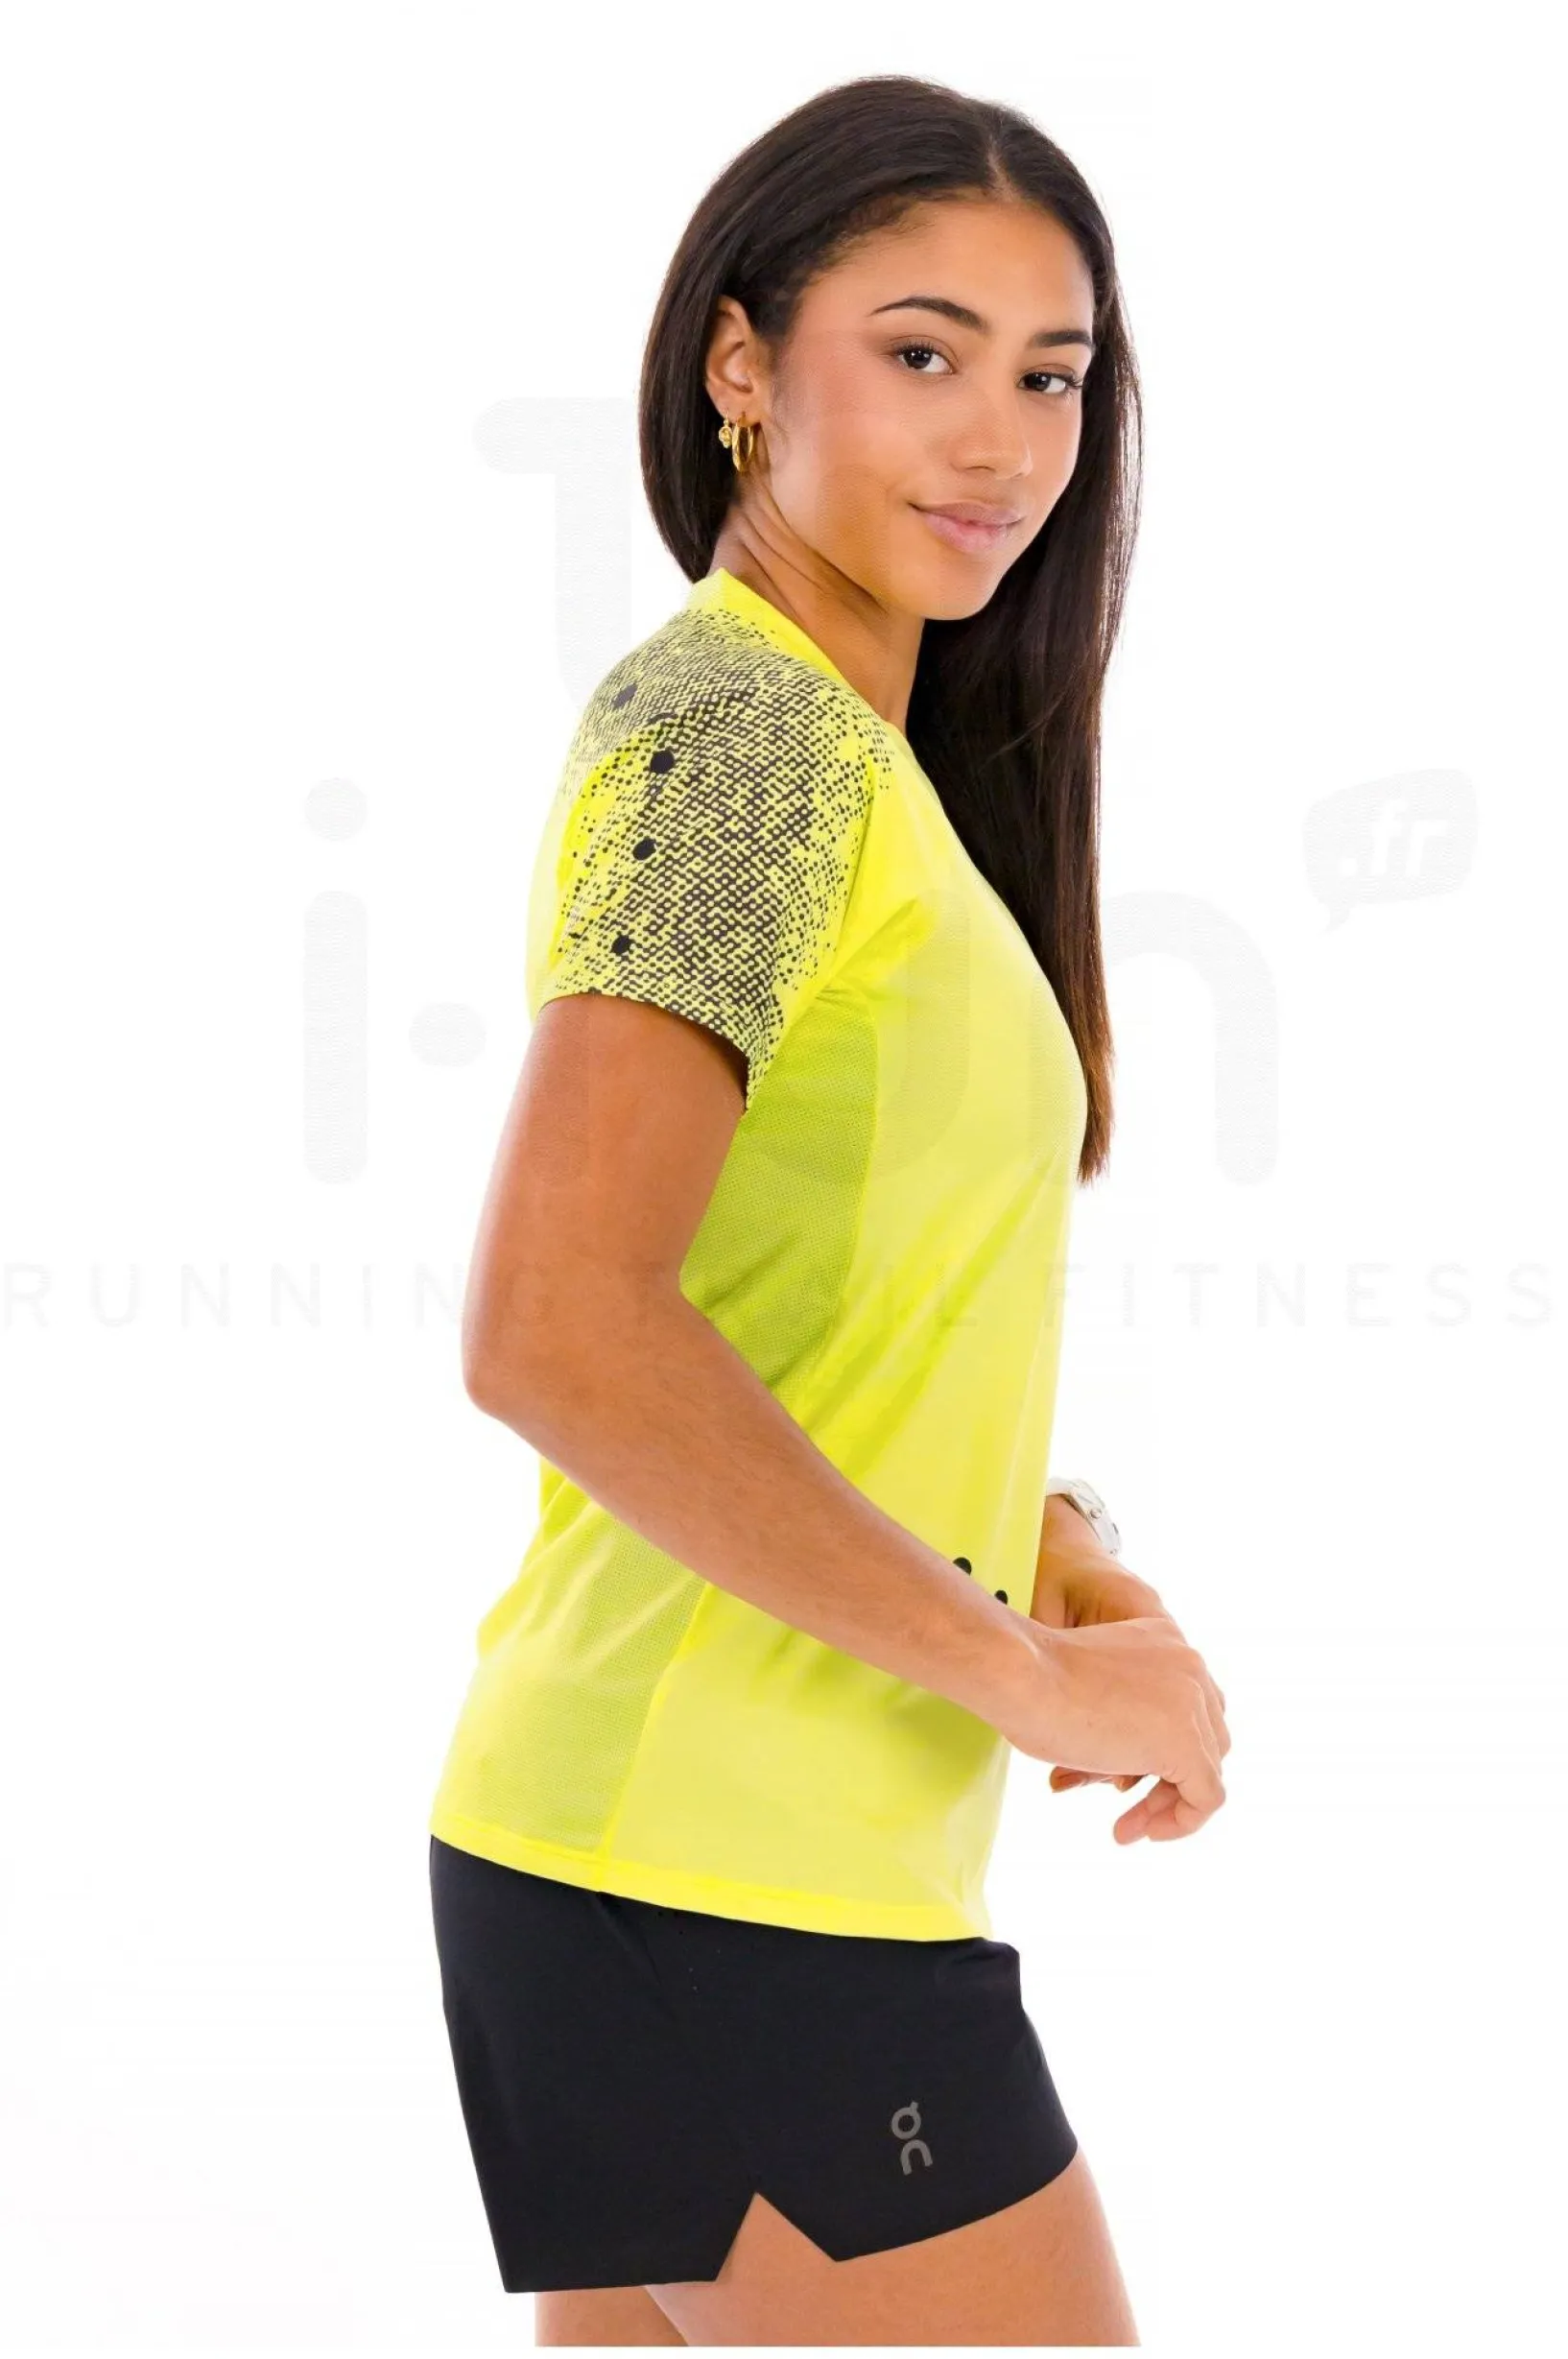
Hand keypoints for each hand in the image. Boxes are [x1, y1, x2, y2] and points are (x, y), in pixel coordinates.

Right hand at [1046, 1569, 1229, 1837]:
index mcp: (1167, 1642)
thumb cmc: (1034, 1680)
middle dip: (1167, 1781)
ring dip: (1168, 1805)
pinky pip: (1206, 1798)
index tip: (1125, 1778)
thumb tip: (1128, 1763)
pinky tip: (1144, 1832)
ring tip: (1127, 1830)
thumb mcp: (1090, 1684)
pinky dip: (1182, 1822)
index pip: (1189, 1707)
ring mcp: (1192, 1705)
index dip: (1163, 1749)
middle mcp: (1190, 1667)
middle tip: (1126, 1810)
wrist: (1021, 1675)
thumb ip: (1122, 1712)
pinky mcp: (1186, 1745)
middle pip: (1204, 1739)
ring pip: (1205, 1770)